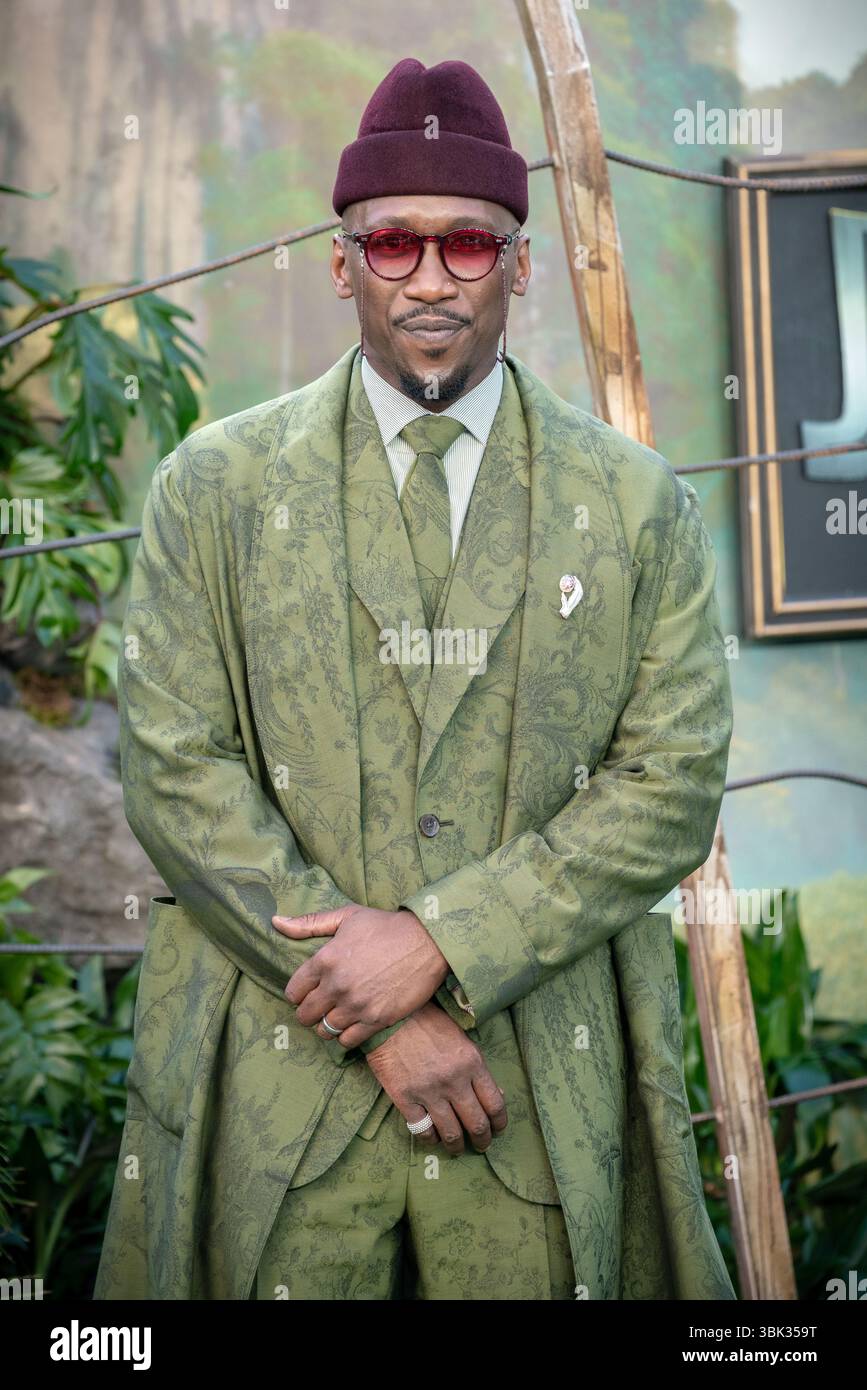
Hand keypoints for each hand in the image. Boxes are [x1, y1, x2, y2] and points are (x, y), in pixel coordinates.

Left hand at [271, 903, 449, 1047]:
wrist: (427, 942)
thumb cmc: (385, 926)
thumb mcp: (346, 916)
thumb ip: (309, 923)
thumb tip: (276, 921)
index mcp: (325, 960)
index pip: (293, 991)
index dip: (298, 993)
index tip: (307, 992)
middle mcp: (337, 985)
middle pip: (305, 1015)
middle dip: (309, 1012)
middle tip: (320, 1006)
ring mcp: (357, 1005)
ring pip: (324, 1030)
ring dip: (326, 1025)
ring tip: (335, 1016)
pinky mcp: (377, 1019)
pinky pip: (347, 1040)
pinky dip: (345, 1036)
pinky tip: (351, 1024)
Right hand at [363, 1001, 507, 1154]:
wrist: (391, 1018)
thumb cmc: (429, 1023)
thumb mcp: (462, 1038)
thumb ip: (477, 1067)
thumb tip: (495, 1094)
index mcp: (471, 1063)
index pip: (494, 1104)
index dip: (499, 1123)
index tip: (498, 1130)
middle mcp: (453, 1081)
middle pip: (476, 1123)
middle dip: (482, 1140)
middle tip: (481, 1145)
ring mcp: (428, 1092)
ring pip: (451, 1133)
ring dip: (456, 1146)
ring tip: (457, 1148)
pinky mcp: (404, 1098)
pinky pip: (422, 1130)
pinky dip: (430, 1138)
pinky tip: (433, 1137)